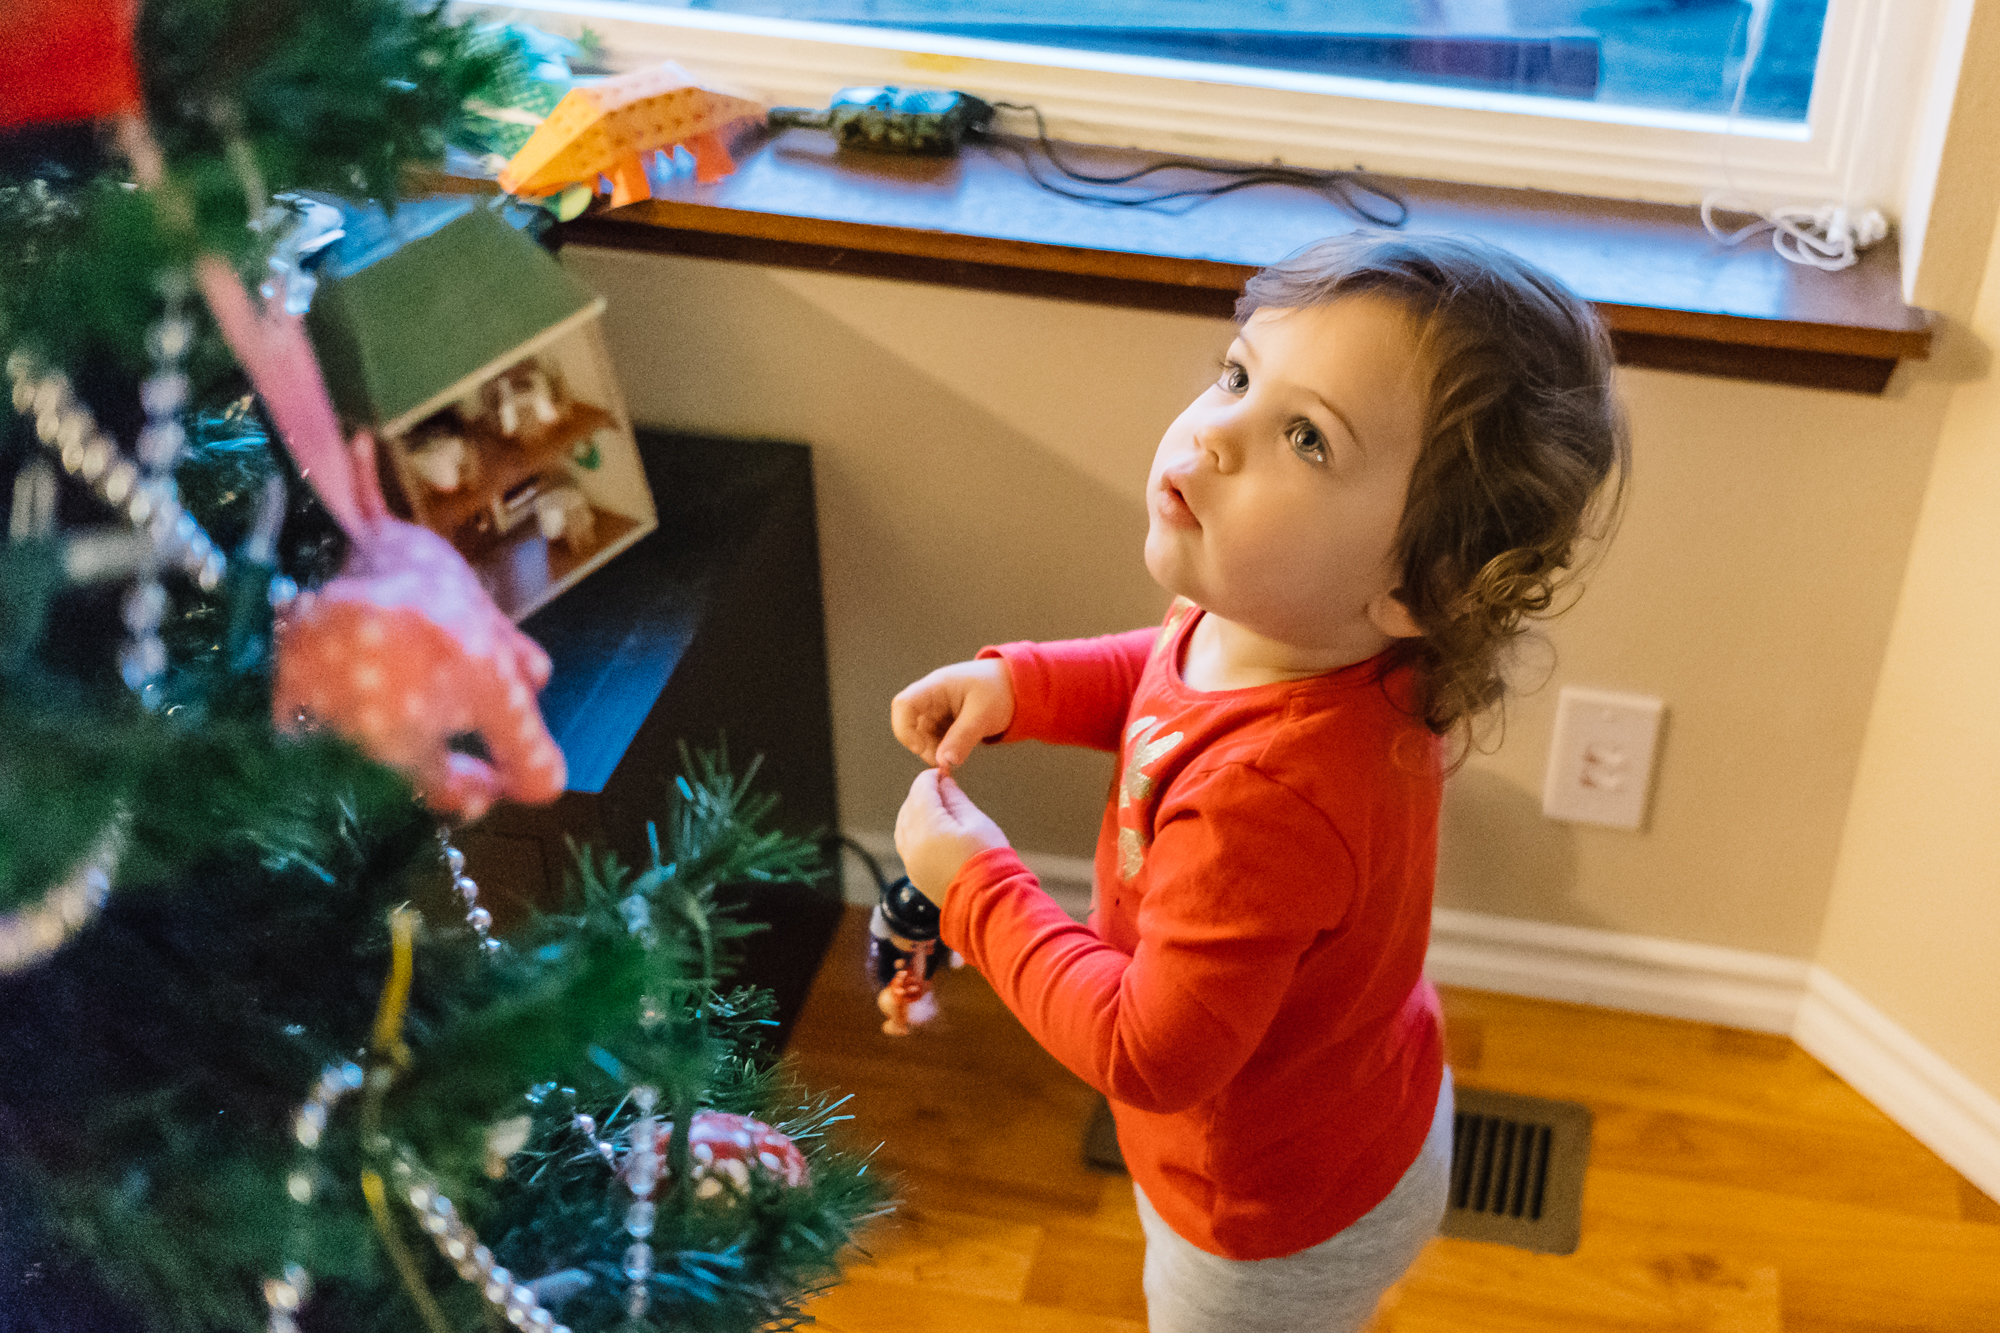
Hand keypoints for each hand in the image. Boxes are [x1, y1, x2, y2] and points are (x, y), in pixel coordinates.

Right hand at [891, 659, 1014, 770]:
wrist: (1018, 685)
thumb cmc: (1000, 690)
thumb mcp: (983, 715)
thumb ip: (962, 738)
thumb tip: (943, 762)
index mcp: (936, 686)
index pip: (904, 704)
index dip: (904, 729)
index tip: (920, 749)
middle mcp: (931, 697)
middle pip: (910, 724)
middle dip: (922, 746)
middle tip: (943, 762)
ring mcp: (937, 708)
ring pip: (922, 734)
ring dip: (933, 750)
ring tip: (954, 758)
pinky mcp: (945, 719)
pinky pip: (934, 737)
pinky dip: (942, 748)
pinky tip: (957, 753)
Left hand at [894, 769, 1008, 908]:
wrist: (988, 902)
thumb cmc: (988, 861)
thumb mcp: (976, 821)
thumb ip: (955, 798)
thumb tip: (944, 782)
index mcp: (927, 827)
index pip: (921, 789)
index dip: (932, 777)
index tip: (944, 773)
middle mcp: (912, 843)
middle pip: (909, 806)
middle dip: (923, 793)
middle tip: (944, 788)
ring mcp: (910, 860)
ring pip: (903, 824)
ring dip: (915, 811)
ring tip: (938, 808)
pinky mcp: (914, 874)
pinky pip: (905, 843)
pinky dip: (913, 830)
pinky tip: (930, 829)